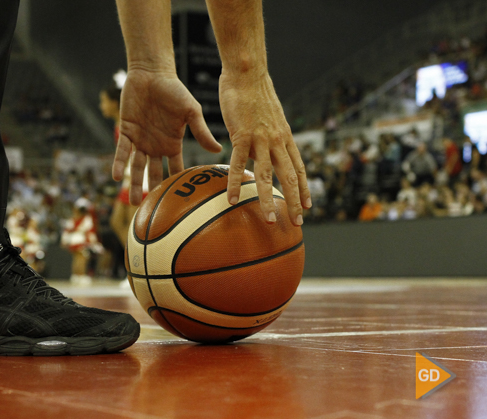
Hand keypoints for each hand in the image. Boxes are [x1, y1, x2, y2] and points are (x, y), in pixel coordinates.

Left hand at [112, 69, 221, 204]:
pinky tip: (117, 176)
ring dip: (134, 183)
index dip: (177, 183)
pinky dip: (120, 163)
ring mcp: (140, 140)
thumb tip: (218, 151)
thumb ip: (201, 132)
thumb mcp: (191, 111)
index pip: (175, 169)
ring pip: (136, 167)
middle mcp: (156, 146)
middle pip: (154, 173)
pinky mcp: (126, 131)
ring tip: (134, 202)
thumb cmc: (174, 90)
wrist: (152, 74)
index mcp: (173, 144)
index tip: (179, 203)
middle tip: (154, 211)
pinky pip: (122, 151)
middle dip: (153, 191)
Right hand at [219, 70, 310, 225]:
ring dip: (269, 201)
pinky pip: (237, 164)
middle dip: (295, 202)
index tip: (308, 206)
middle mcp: (277, 141)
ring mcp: (260, 139)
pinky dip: (235, 183)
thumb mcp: (267, 117)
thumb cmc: (254, 93)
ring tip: (271, 221)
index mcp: (285, 137)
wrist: (247, 73)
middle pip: (290, 178)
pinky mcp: (242, 135)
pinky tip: (231, 199)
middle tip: (298, 224)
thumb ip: (266, 136)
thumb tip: (258, 151)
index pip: (299, 168)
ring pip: (267, 176)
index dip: (305, 189)